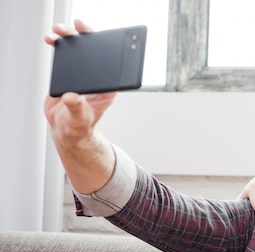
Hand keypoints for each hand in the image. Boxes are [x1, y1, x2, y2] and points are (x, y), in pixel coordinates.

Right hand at [43, 19, 117, 193]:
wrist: (66, 128)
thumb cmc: (79, 125)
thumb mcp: (80, 118)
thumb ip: (77, 107)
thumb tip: (71, 97)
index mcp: (107, 88)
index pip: (112, 64)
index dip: (107, 49)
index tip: (99, 38)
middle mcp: (97, 78)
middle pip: (95, 52)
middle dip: (87, 37)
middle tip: (78, 27)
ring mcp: (83, 75)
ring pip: (80, 51)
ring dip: (71, 38)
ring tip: (59, 31)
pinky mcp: (69, 73)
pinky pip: (66, 56)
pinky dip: (59, 46)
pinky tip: (52, 40)